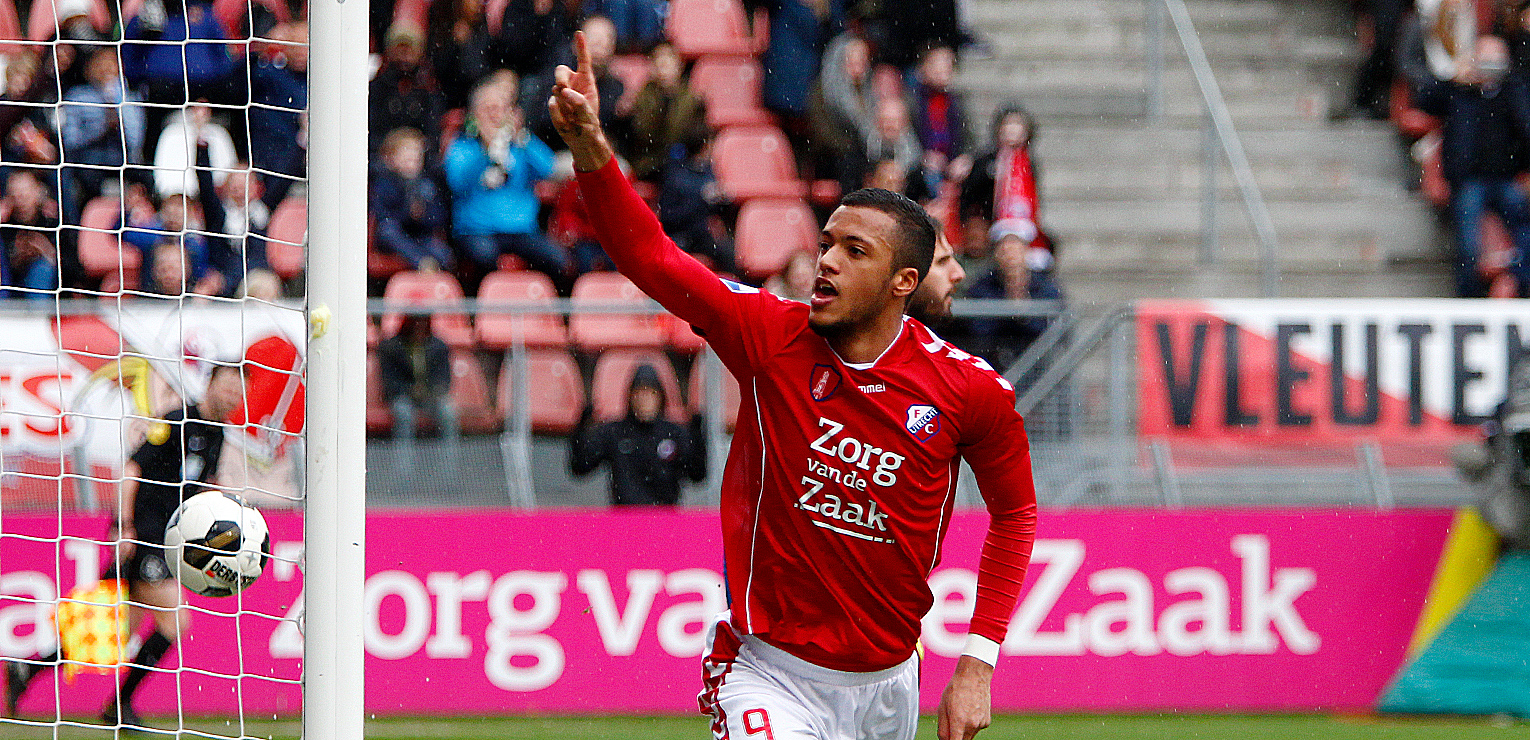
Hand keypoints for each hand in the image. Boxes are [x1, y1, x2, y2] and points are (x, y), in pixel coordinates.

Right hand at [548, 30, 612, 171]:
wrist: (580, 138)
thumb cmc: (588, 124)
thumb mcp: (588, 115)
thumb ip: (578, 103)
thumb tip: (563, 92)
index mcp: (586, 82)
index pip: (583, 61)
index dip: (581, 47)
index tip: (579, 33)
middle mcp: (573, 84)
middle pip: (561, 71)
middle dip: (560, 77)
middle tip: (562, 87)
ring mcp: (561, 93)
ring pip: (555, 89)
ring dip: (562, 101)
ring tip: (572, 115)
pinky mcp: (554, 103)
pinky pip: (552, 105)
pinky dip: (558, 114)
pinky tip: (566, 120)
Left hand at [937, 655, 992, 739]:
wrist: (974, 677)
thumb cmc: (956, 689)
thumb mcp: (942, 708)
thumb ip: (942, 728)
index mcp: (959, 722)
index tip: (949, 739)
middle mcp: (972, 725)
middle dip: (956, 737)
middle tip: (952, 723)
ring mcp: (981, 724)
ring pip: (969, 736)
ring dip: (964, 731)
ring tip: (961, 712)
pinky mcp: (986, 722)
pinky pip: (976, 729)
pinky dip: (972, 725)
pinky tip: (970, 711)